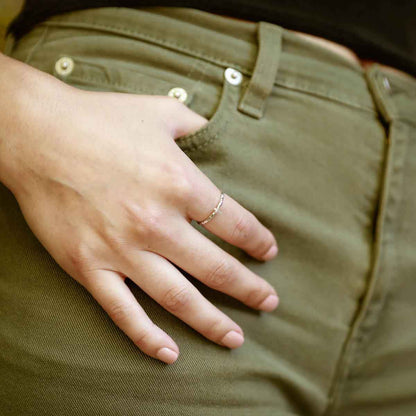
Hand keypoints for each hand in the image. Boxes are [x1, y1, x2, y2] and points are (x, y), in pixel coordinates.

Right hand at [2, 64, 278, 363]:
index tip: (268, 251)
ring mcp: (121, 249)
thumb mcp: (161, 112)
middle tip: (267, 303)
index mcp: (179, 184)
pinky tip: (170, 353)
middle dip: (248, 289)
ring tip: (236, 338)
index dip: (257, 241)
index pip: (235, 223)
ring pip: (177, 298)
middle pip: (216, 268)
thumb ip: (197, 125)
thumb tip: (219, 132)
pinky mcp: (88, 265)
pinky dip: (147, 336)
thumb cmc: (101, 119)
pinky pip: (122, 311)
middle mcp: (156, 223)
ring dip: (211, 321)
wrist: (37, 133)